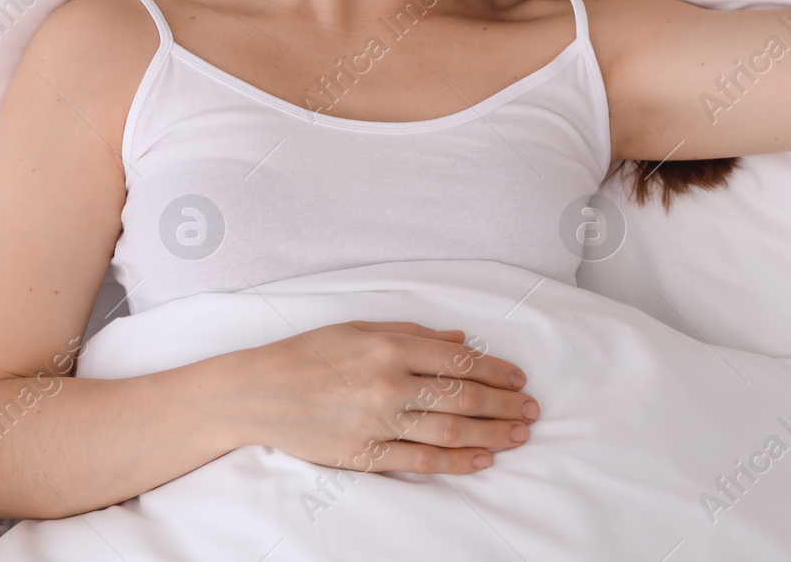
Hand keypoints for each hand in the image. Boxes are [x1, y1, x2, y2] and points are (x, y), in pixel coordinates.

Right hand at [229, 320, 538, 475]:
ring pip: (450, 431)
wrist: (259, 391)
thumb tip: (459, 342)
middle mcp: (389, 383)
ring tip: (518, 436)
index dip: (496, 370)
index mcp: (390, 345)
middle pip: (463, 397)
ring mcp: (379, 421)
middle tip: (531, 410)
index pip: (459, 360)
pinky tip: (482, 461)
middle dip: (504, 405)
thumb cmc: (309, 353)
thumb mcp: (360, 329)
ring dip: (491, 434)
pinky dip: (457, 462)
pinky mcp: (366, 453)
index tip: (518, 379)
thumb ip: (413, 334)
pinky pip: (421, 461)